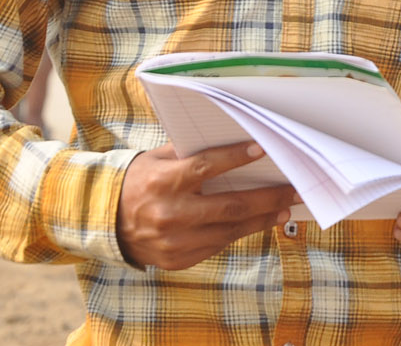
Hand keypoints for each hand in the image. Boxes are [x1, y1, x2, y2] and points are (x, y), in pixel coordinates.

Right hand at [115, 142, 297, 271]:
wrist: (106, 224)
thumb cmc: (137, 182)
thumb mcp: (155, 160)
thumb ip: (188, 153)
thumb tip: (230, 140)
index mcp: (161, 183)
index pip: (204, 168)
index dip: (234, 158)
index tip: (261, 148)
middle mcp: (169, 214)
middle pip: (229, 206)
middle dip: (267, 197)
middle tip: (293, 189)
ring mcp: (174, 241)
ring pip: (229, 230)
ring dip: (262, 218)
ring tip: (285, 207)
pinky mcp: (179, 260)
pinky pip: (218, 244)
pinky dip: (241, 232)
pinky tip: (260, 222)